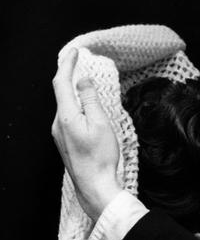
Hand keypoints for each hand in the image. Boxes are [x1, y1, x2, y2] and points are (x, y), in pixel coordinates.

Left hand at [51, 47, 120, 220]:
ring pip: (65, 105)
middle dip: (68, 74)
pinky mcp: (65, 142)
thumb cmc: (100, 158)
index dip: (68, 64)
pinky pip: (68, 117)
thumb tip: (83, 80)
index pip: (61, 82)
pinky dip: (75, 105)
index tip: (76, 52)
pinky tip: (84, 107)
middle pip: (61, 92)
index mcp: (66, 115)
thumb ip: (90, 99)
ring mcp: (60, 134)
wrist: (95, 187)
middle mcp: (58, 123)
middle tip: (78, 61)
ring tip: (82, 81)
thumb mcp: (101, 124)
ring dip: (72, 90)